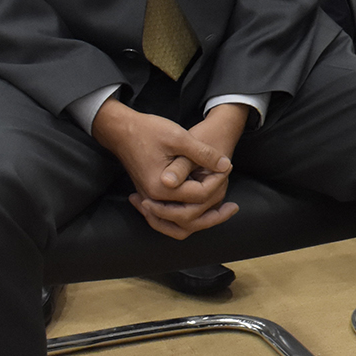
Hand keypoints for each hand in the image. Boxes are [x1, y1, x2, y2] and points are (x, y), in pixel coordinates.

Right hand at [92, 99, 245, 239]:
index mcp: (161, 186)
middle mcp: (153, 199)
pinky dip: (186, 218)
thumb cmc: (149, 130)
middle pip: (190, 219)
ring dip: (200, 222)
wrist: (122, 130)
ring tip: (221, 213)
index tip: (227, 167)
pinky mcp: (149, 197)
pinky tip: (202, 209)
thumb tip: (226, 165)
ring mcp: (149, 200)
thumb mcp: (179, 137)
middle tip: (233, 207)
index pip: (199, 195)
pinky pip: (169, 218)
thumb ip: (203, 153)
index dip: (218, 181)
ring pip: (178, 225)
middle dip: (214, 213)